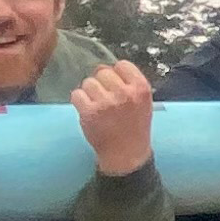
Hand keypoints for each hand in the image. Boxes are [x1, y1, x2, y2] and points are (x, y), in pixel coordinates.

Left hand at [71, 61, 156, 175]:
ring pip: (88, 82)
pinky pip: (76, 94)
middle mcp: (124, 93)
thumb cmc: (134, 128)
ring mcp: (106, 103)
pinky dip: (79, 101)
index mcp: (141, 89)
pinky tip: (87, 110)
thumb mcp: (143, 102)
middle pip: (103, 71)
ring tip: (96, 106)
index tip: (115, 85)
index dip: (116, 73)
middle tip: (104, 97)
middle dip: (101, 83)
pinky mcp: (89, 113)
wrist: (126, 155)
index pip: (122, 65)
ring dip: (89, 92)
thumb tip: (103, 68)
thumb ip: (129, 84)